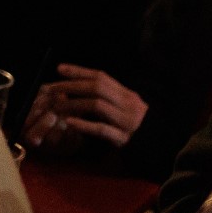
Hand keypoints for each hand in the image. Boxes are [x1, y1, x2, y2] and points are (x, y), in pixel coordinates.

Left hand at [23, 64, 146, 149]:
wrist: (158, 144)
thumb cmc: (136, 124)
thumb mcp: (124, 106)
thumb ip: (106, 97)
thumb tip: (78, 88)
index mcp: (126, 93)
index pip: (101, 76)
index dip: (80, 71)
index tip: (59, 68)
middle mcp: (127, 103)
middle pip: (97, 88)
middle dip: (72, 86)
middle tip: (52, 88)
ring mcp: (125, 120)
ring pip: (97, 105)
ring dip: (74, 104)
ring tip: (57, 106)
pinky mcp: (123, 138)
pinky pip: (102, 129)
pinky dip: (84, 125)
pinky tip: (70, 122)